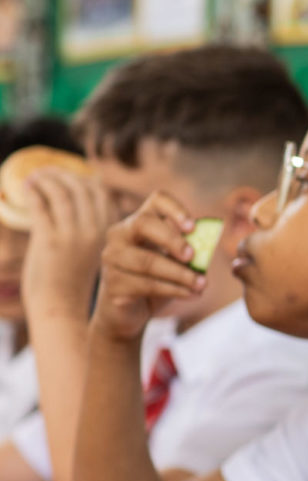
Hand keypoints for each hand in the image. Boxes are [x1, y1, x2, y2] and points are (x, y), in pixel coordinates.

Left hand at [20, 169, 114, 315]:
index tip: (65, 176)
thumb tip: (75, 197)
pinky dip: (32, 193)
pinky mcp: (49, 241)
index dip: (81, 178)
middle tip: (44, 173)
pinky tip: (26, 191)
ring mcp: (73, 236)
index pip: (100, 192)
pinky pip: (41, 205)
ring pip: (60, 192)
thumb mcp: (90, 249)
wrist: (60, 307)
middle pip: (81, 187)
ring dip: (44, 180)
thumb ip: (88, 226)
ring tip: (33, 179)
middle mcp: (95, 232)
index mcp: (109, 233)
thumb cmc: (72, 278)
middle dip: (60, 174)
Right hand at [95, 192, 206, 340]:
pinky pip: (146, 285)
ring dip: (179, 274)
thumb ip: (191, 249)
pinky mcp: (113, 283)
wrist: (132, 311)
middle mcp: (121, 234)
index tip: (192, 227)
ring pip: (147, 261)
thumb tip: (208, 243)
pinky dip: (173, 290)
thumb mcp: (178, 263)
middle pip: (143, 223)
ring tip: (201, 285)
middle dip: (172, 239)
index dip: (175, 209)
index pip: (156, 200)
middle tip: (193, 256)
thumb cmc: (159, 279)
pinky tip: (190, 294)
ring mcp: (112, 258)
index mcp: (141, 221)